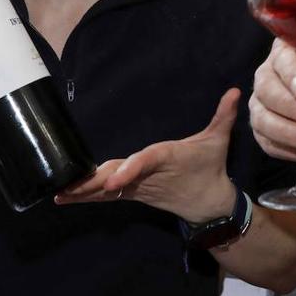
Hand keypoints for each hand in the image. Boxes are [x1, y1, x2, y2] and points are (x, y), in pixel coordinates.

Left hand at [55, 88, 240, 223]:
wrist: (209, 204)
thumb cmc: (210, 167)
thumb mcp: (218, 140)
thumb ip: (223, 115)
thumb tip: (235, 90)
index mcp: (167, 158)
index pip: (146, 162)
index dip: (129, 170)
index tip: (112, 183)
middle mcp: (149, 175)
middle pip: (118, 178)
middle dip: (94, 184)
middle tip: (70, 186)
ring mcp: (139, 187)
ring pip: (108, 190)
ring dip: (84, 192)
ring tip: (59, 194)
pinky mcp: (133, 194)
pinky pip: (106, 197)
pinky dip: (86, 196)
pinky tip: (64, 197)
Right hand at [249, 38, 295, 163]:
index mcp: (290, 53)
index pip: (280, 57)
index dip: (289, 73)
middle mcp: (270, 75)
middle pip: (265, 89)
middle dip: (292, 108)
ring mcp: (264, 105)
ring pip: (262, 118)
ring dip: (289, 133)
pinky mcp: (265, 132)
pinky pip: (267, 142)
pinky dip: (290, 150)